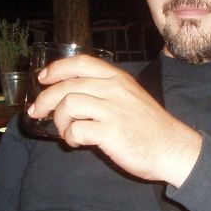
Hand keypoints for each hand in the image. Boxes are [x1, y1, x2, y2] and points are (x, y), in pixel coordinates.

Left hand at [27, 55, 201, 185]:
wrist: (172, 148)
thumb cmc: (151, 126)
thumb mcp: (132, 97)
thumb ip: (107, 91)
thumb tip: (73, 95)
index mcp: (118, 78)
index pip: (82, 62)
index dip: (57, 68)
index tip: (43, 78)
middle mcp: (114, 89)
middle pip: (67, 84)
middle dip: (45, 98)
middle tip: (37, 111)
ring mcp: (112, 110)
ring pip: (68, 103)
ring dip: (59, 119)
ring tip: (65, 131)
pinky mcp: (110, 131)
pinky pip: (76, 129)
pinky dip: (70, 137)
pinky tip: (76, 142)